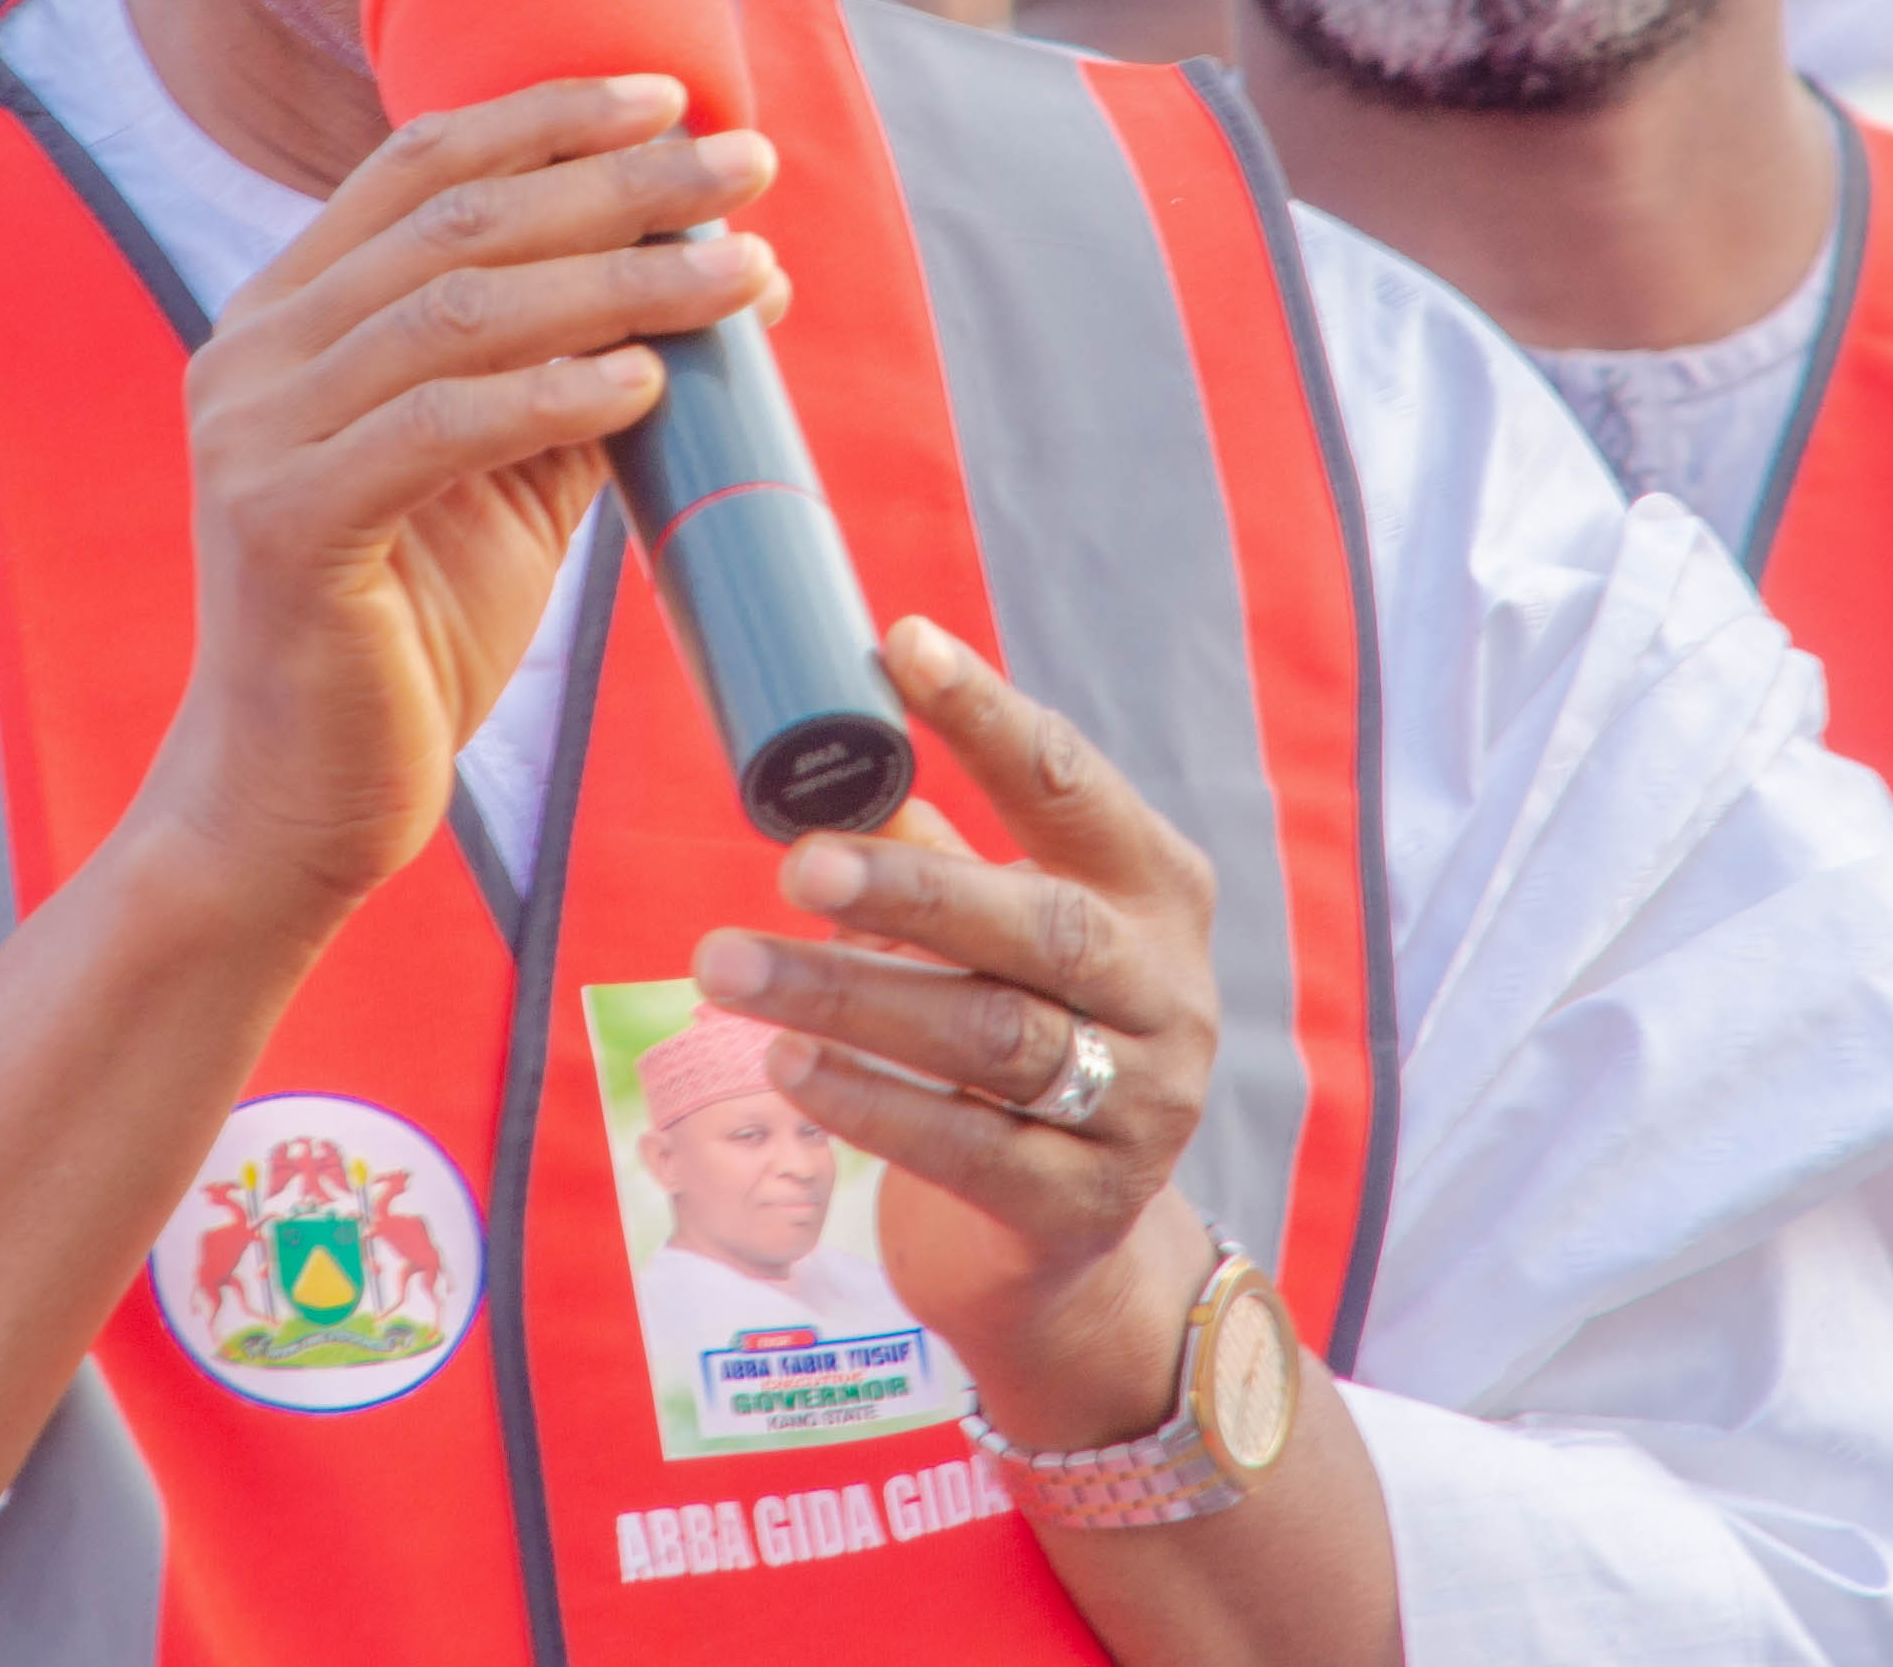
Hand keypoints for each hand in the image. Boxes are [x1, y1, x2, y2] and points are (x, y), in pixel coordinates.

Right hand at [148, 74, 783, 916]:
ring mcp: (255, 432)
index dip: (549, 115)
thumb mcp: (505, 475)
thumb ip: (575, 369)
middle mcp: (254, 349)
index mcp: (289, 315)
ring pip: (461, 308)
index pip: (420, 165)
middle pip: (459, 218)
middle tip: (748, 163)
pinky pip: (440, 426)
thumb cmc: (407, 636)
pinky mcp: (284, 521)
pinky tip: (649, 380)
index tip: (676, 98)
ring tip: (740, 269)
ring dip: (621, 279)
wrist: (294, 804)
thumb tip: (724, 270)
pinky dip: (554, 391)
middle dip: (618, 180)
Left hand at [692, 613, 1226, 1445]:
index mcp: (1155, 892)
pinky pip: (967, 1146)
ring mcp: (1138, 1105)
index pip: (1072, 786)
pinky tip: (787, 1065)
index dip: (990, 717)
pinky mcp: (1078, 1204)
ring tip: (726, 966)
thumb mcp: (1005, 937)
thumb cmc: (1020, 1039)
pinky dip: (870, 1101)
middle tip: (792, 862)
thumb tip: (826, 752)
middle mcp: (1166, 992)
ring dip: (848, 995)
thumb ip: (942, 850)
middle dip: (910, 887)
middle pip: (1040, 925)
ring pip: (991, 1036)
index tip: (903, 647)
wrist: (1071, 1245)